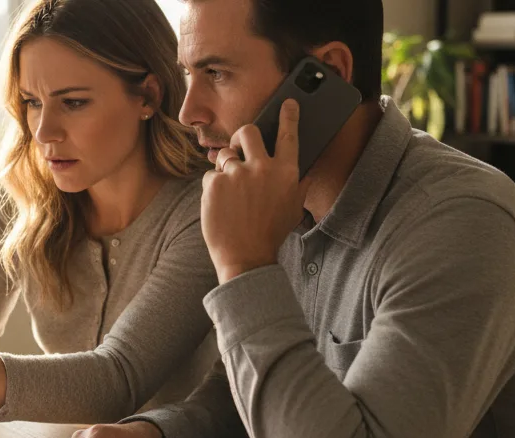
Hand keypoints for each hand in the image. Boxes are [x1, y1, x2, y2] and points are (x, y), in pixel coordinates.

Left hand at [202, 99, 310, 282]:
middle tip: (238, 146)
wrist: (246, 257)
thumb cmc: (270, 233)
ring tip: (230, 192)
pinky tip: (220, 205)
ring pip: (225, 155)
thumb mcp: (294, 207)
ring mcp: (237, 174)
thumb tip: (304, 169)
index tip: (289, 102)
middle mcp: (263, 168)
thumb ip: (298, 184)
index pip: (289, 135)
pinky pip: (210, 176)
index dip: (288, 116)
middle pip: (248, 131)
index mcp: (287, 172)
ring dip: (225, 169)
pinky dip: (213, 188)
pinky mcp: (215, 184)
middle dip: (240, 136)